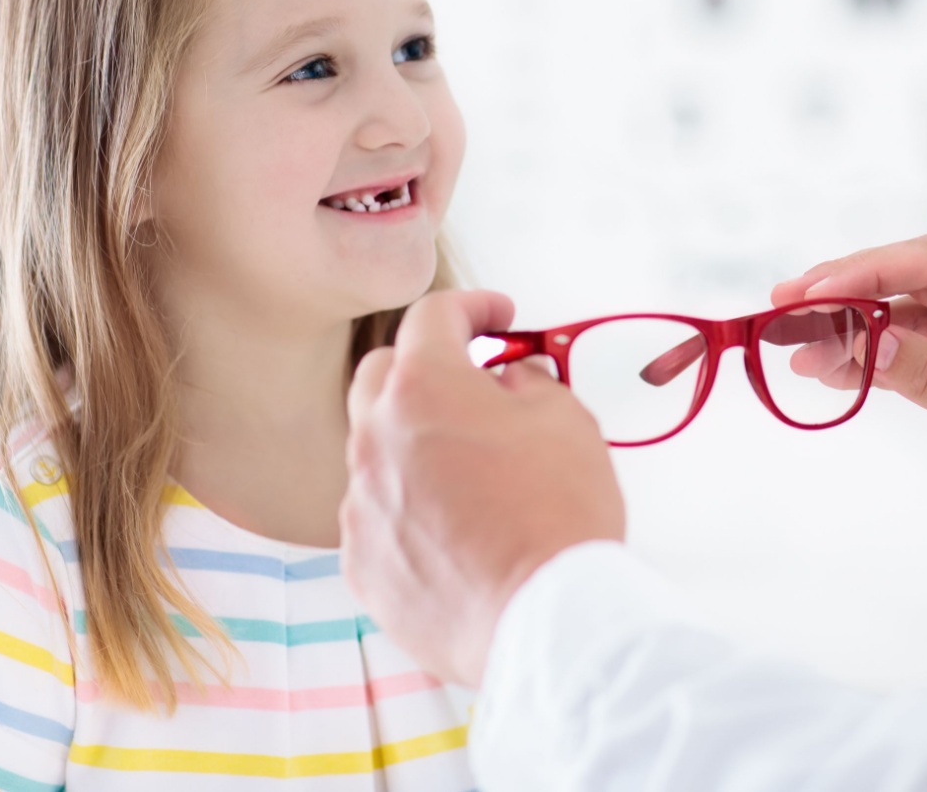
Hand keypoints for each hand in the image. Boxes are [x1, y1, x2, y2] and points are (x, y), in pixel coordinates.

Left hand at [340, 290, 625, 686]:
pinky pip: (377, 516)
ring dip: (416, 445)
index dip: (471, 307)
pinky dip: (408, 509)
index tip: (497, 316)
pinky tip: (456, 531)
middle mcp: (375, 439)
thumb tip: (507, 381)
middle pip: (382, 375)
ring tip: (474, 473)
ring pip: (377, 451)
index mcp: (424, 388)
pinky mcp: (361, 562)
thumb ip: (527, 382)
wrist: (543, 620)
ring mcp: (360, 505)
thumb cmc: (559, 517)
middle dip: (424, 366)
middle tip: (471, 382)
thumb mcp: (566, 420)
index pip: (432, 316)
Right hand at [774, 234, 926, 554]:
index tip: (810, 292)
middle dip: (850, 292)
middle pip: (920, 279)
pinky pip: (923, 353)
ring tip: (799, 351)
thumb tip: (867, 340)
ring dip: (857, 330)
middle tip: (784, 310)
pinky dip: (879, 360)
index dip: (868, 271)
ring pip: (914, 316)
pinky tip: (837, 370)